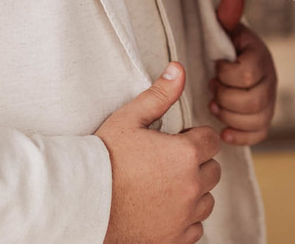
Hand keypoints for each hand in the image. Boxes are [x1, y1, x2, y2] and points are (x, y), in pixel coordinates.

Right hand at [97, 62, 221, 243]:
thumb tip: (179, 68)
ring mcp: (184, 216)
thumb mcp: (129, 119)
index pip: (211, 141)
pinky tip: (162, 208)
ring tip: (163, 186)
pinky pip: (195, 227)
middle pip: (213, 170)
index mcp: (185, 155)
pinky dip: (185, 219)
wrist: (82, 203)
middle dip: (196, 164)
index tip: (174, 142)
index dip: (194, 138)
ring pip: (207, 200)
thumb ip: (159, 94)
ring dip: (193, 192)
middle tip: (166, 163)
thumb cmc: (103, 159)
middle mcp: (191, 187)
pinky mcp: (175, 239)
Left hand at [210, 0, 276, 145]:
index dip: (226, 74)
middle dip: (226, 97)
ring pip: (257, 119)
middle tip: (211, 89)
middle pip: (254, 99)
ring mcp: (269, 101)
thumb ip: (227, 16)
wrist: (232, 61)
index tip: (214, 67)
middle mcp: (270, 79)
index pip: (248, 73)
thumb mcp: (226, 29)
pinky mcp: (263, 118)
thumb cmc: (226, 46)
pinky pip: (259, 133)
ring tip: (213, 105)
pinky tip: (223, 130)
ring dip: (230, 115)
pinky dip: (240, 136)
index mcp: (260, 56)